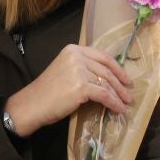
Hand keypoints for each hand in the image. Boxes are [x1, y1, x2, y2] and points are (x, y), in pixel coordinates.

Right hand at [3, 44, 133, 136]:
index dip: (117, 68)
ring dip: (118, 95)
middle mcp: (77, 57)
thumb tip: (105, 78)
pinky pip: (104, 95)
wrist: (31, 104)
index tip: (125, 78)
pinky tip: (117, 109)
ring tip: (124, 104)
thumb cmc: (46, 91)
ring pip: (106, 83)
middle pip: (106, 70)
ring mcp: (79, 71)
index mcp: (73, 50)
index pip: (102, 56)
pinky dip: (113, 103)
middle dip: (120, 84)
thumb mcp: (65, 71)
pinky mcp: (81, 87)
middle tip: (128, 95)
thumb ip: (82, 68)